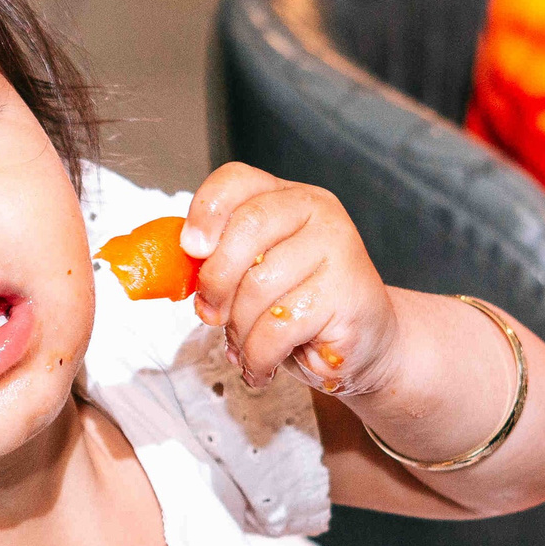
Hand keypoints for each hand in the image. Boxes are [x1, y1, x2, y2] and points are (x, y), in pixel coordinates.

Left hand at [181, 162, 397, 394]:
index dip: (205, 211)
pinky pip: (278, 327)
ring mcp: (338, 248)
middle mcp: (316, 212)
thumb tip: (179, 264)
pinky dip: (259, 355)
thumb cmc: (300, 308)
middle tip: (211, 315)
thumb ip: (220, 260)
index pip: (236, 181)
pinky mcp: (347, 293)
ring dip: (240, 329)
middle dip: (215, 282)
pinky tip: (262, 365)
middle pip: (244, 229)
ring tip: (247, 345)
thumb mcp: (254, 274)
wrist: (365, 344)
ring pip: (258, 286)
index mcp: (286, 197)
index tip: (190, 249)